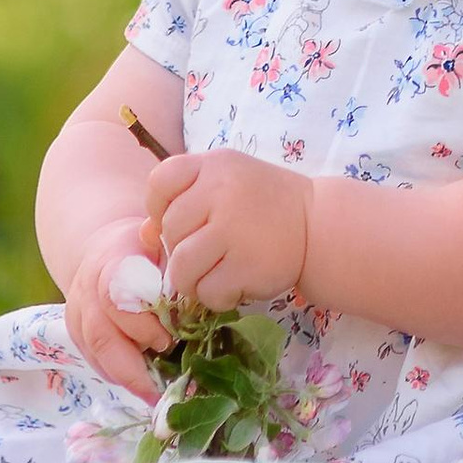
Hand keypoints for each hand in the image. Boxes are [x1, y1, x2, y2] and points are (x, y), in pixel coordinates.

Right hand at [61, 212, 172, 399]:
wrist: (108, 248)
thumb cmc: (147, 248)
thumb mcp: (164, 243)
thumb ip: (176, 261)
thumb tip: (193, 282)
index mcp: (112, 261)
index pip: (115, 297)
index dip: (140, 325)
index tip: (168, 340)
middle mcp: (87, 289)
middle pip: (100, 335)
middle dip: (132, 368)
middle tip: (160, 388)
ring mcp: (78, 314)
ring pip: (95, 354)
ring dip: (126, 378)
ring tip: (155, 395)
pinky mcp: (77, 334)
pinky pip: (95, 362)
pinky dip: (118, 376)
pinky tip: (142, 385)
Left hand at [146, 148, 311, 312]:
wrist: (319, 226)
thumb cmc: (265, 205)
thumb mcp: (226, 187)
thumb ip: (184, 203)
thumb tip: (144, 235)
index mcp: (214, 165)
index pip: (161, 181)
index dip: (158, 207)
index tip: (178, 223)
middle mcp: (222, 192)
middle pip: (170, 230)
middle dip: (180, 249)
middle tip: (206, 254)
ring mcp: (234, 229)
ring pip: (182, 267)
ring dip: (191, 281)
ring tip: (212, 277)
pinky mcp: (247, 266)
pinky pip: (208, 291)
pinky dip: (215, 297)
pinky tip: (234, 285)